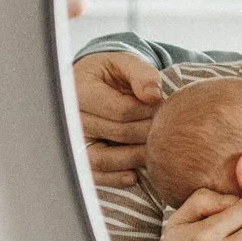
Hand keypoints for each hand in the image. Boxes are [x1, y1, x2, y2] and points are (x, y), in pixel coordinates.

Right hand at [74, 51, 163, 187]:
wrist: (93, 83)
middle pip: (118, 133)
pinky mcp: (79, 156)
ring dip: (135, 158)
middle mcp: (72, 118)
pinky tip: (134, 176)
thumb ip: (141, 74)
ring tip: (157, 151)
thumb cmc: (112, 72)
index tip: (164, 108)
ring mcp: (74, 139)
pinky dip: (114, 179)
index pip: (122, 110)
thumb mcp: (125, 62)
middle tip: (169, 131)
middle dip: (148, 133)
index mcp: (80, 90)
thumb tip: (153, 95)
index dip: (149, 112)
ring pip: (104, 158)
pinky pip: (95, 174)